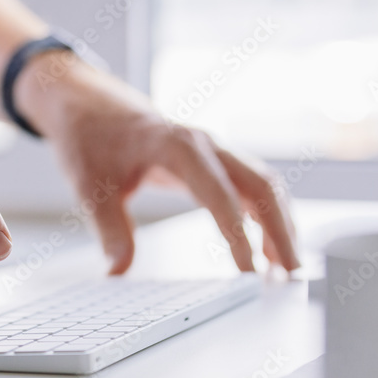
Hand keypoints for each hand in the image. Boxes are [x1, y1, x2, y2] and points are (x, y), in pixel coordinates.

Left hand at [18, 55, 299, 273]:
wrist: (87, 103)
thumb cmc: (90, 138)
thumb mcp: (89, 185)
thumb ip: (109, 228)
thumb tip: (119, 271)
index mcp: (176, 145)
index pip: (219, 194)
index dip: (238, 235)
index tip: (248, 272)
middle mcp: (204, 143)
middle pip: (260, 185)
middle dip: (280, 230)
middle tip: (291, 274)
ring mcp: (213, 149)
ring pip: (263, 184)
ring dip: (280, 223)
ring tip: (286, 268)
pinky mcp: (213, 159)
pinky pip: (251, 185)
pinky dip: (266, 215)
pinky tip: (268, 246)